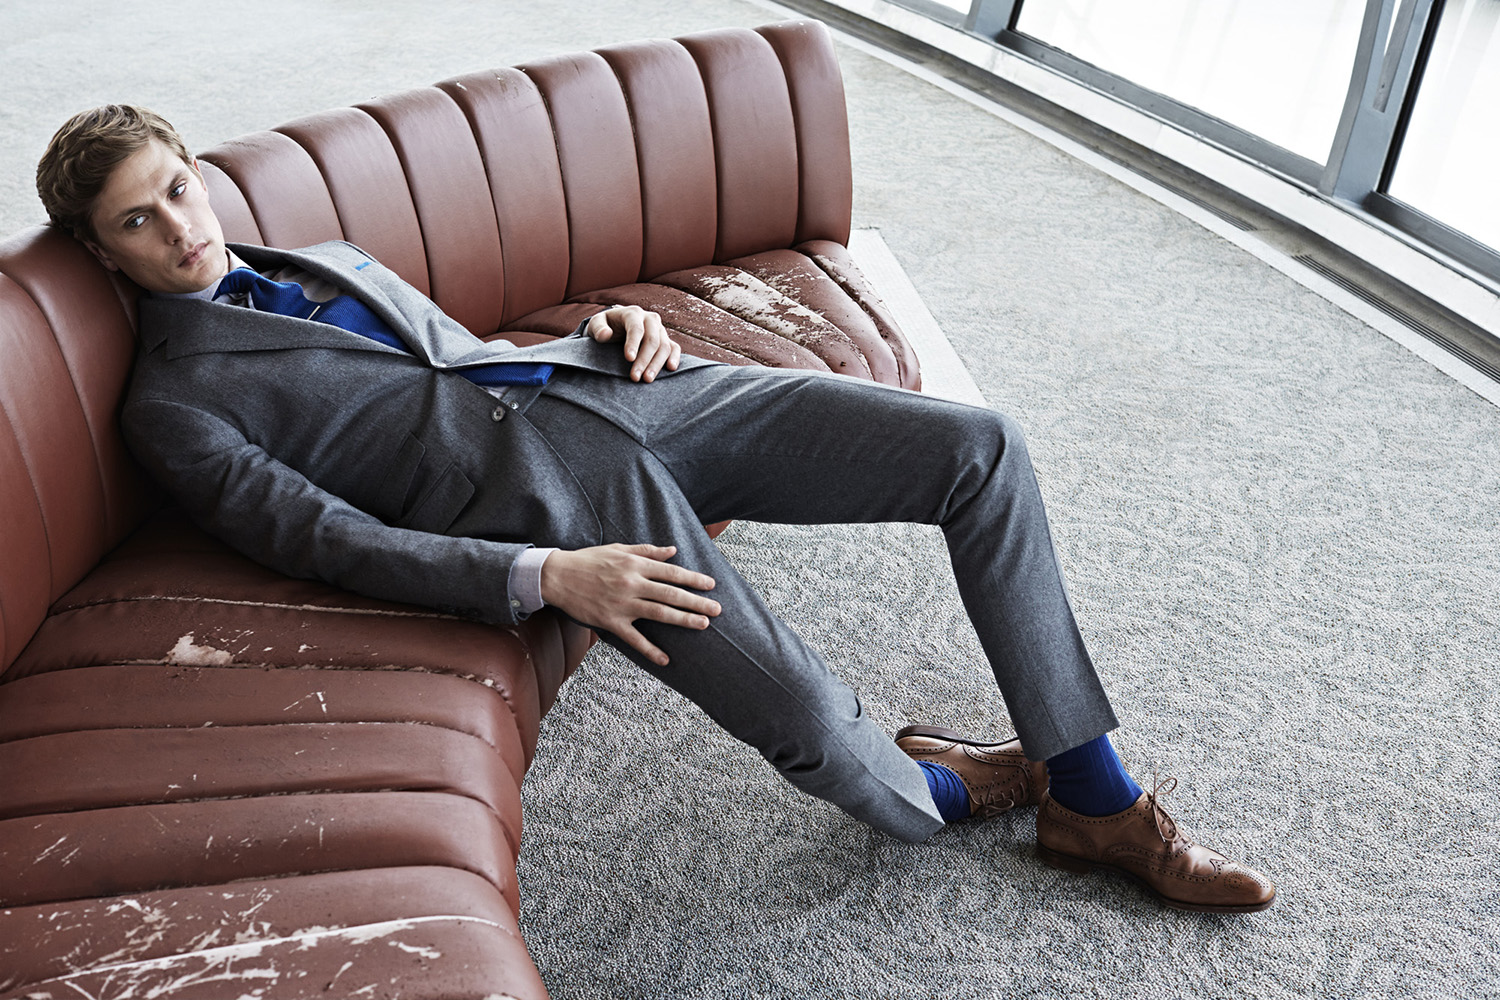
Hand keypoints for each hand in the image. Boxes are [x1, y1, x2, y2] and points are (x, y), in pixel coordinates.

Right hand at [539, 543, 718, 665]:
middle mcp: (632, 584)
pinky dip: (650, 650)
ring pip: (659, 613)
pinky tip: (665, 659)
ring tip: (703, 625)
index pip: (671, 572)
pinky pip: (634, 639)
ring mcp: (622, 604)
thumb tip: (673, 551)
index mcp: (635, 565)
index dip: (693, 579)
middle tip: (717, 609)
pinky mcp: (610, 622)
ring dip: (684, 620)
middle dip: (697, 602)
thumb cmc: (589, 560)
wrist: (557, 576)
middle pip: (671, 594)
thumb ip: (647, 551)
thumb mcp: (618, 549)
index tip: (710, 585)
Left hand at [585, 305, 681, 381]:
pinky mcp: (666, 339)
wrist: (615, 326)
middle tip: (635, 378)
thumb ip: (598, 329)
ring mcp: (659, 329)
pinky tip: (670, 368)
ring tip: (647, 380)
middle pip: (652, 339)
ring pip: (664, 346)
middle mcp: (649, 319)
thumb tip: (606, 334)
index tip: (628, 359)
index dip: (633, 344)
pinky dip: (674, 357)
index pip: (636, 328)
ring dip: (657, 364)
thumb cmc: (604, 326)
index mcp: (632, 313)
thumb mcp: (595, 324)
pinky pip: (674, 347)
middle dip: (644, 360)